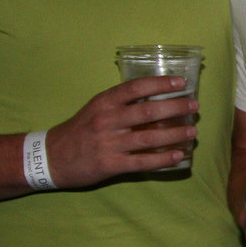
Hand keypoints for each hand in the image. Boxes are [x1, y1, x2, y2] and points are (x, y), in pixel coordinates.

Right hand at [43, 77, 197, 188]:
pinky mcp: (110, 164)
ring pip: (148, 138)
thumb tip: (157, 99)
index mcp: (104, 103)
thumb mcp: (96, 109)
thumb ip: (121, 104)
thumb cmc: (80, 130)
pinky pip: (142, 162)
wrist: (51, 157)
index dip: (160, 83)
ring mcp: (109, 144)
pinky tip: (178, 156)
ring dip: (174, 134)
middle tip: (194, 106)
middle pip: (147, 112)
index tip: (181, 81)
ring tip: (192, 131)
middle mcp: (107, 121)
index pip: (135, 88)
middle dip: (175, 108)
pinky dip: (162, 159)